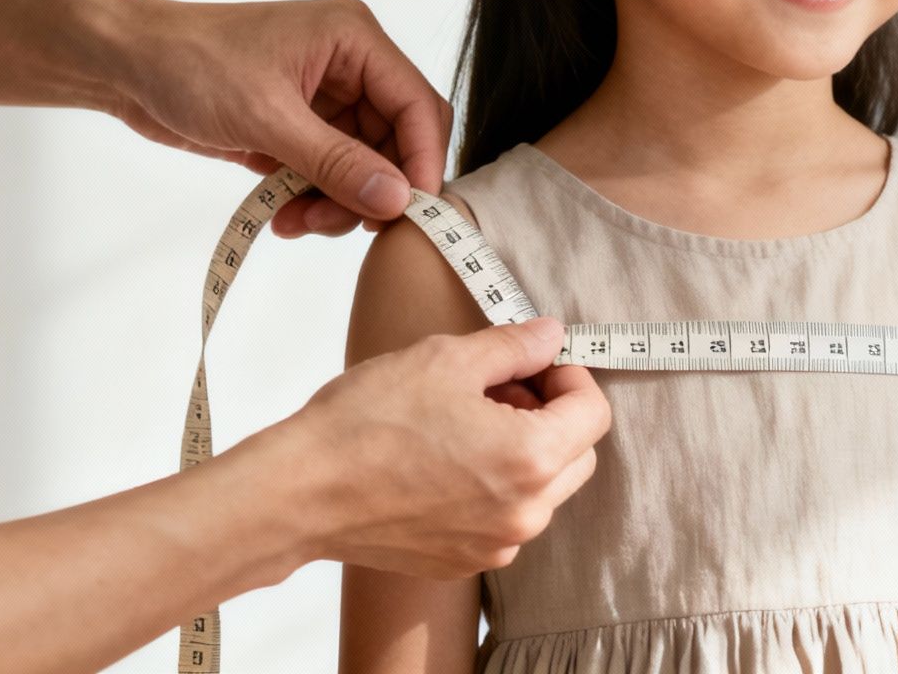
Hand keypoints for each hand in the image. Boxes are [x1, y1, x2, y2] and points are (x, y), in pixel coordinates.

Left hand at [104, 0, 451, 234]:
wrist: (125, 63)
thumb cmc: (191, 66)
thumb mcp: (267, 117)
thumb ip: (336, 162)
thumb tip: (398, 201)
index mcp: (356, 40)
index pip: (418, 105)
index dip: (424, 161)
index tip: (411, 215)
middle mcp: (351, 67)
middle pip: (395, 142)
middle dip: (371, 190)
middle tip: (334, 226)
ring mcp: (325, 99)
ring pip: (364, 166)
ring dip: (338, 203)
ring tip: (295, 224)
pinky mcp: (299, 126)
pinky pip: (329, 173)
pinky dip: (313, 200)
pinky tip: (283, 217)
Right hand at [256, 318, 610, 577]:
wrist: (302, 491)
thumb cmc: (369, 421)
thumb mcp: (447, 359)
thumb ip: (514, 346)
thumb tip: (550, 336)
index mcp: (532, 459)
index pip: (594, 413)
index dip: (571, 376)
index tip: (537, 362)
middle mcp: (525, 514)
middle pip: (578, 455)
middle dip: (552, 414)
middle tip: (500, 387)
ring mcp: (496, 545)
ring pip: (543, 489)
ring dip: (524, 450)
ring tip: (466, 420)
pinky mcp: (464, 561)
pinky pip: (505, 518)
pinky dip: (493, 487)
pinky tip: (445, 459)